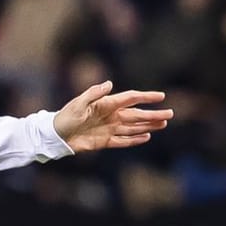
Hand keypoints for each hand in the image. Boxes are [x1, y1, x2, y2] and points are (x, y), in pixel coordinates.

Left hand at [52, 81, 172, 152]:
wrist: (54, 136)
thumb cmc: (65, 116)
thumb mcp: (78, 103)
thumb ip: (94, 93)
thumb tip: (109, 84)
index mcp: (106, 104)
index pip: (131, 98)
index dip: (146, 97)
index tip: (161, 96)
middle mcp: (110, 115)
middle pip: (137, 115)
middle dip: (153, 114)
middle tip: (170, 114)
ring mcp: (109, 128)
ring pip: (133, 127)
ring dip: (148, 126)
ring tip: (163, 124)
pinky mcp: (104, 141)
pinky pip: (123, 141)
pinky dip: (134, 140)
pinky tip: (147, 137)